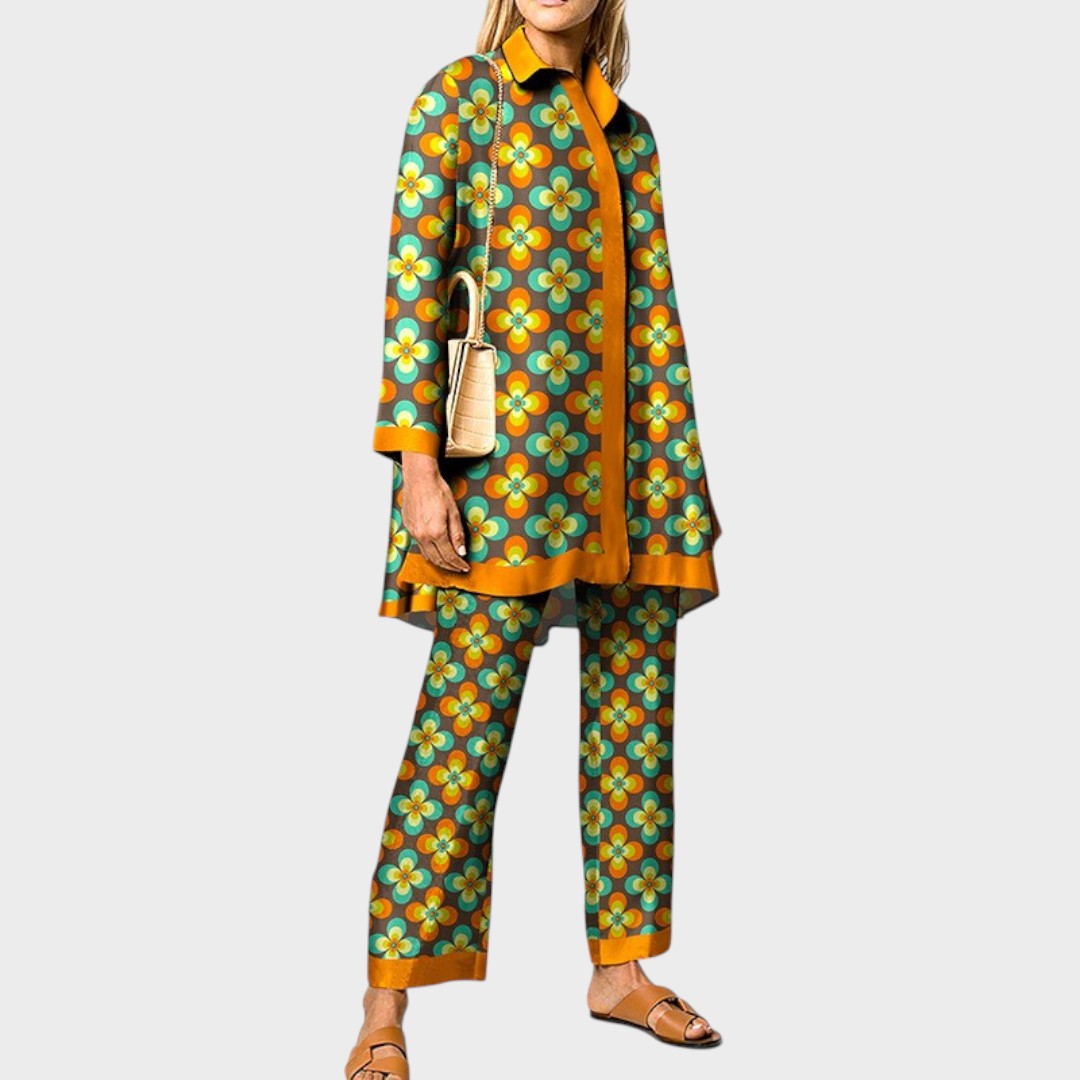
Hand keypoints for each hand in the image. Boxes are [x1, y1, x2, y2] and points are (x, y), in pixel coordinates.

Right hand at [400, 452, 469, 572]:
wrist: (420, 479)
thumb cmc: (437, 490)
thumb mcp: (453, 512)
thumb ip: (457, 534)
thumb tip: (461, 550)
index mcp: (436, 532)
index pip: (449, 556)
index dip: (458, 564)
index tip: (464, 567)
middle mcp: (422, 535)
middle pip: (437, 559)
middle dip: (449, 566)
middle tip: (458, 568)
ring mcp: (414, 532)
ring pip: (427, 555)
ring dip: (438, 561)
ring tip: (448, 562)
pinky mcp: (409, 527)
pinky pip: (419, 545)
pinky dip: (429, 551)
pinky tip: (435, 550)